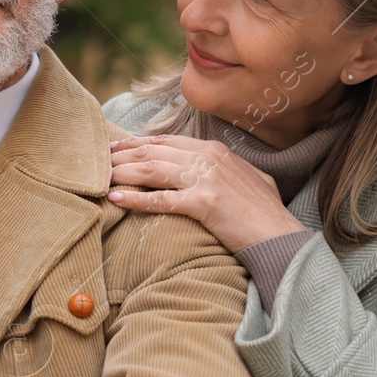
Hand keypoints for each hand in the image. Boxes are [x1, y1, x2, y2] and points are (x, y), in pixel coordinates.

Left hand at [107, 135, 305, 253]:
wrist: (279, 235)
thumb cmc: (263, 212)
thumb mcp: (244, 178)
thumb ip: (221, 168)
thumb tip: (205, 168)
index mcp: (214, 150)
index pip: (165, 141)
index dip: (136, 143)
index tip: (115, 147)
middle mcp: (208, 158)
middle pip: (153, 152)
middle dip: (121, 156)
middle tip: (97, 162)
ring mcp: (206, 178)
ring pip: (151, 170)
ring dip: (121, 173)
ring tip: (99, 178)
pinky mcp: (203, 202)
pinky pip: (159, 199)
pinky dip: (134, 198)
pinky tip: (115, 198)